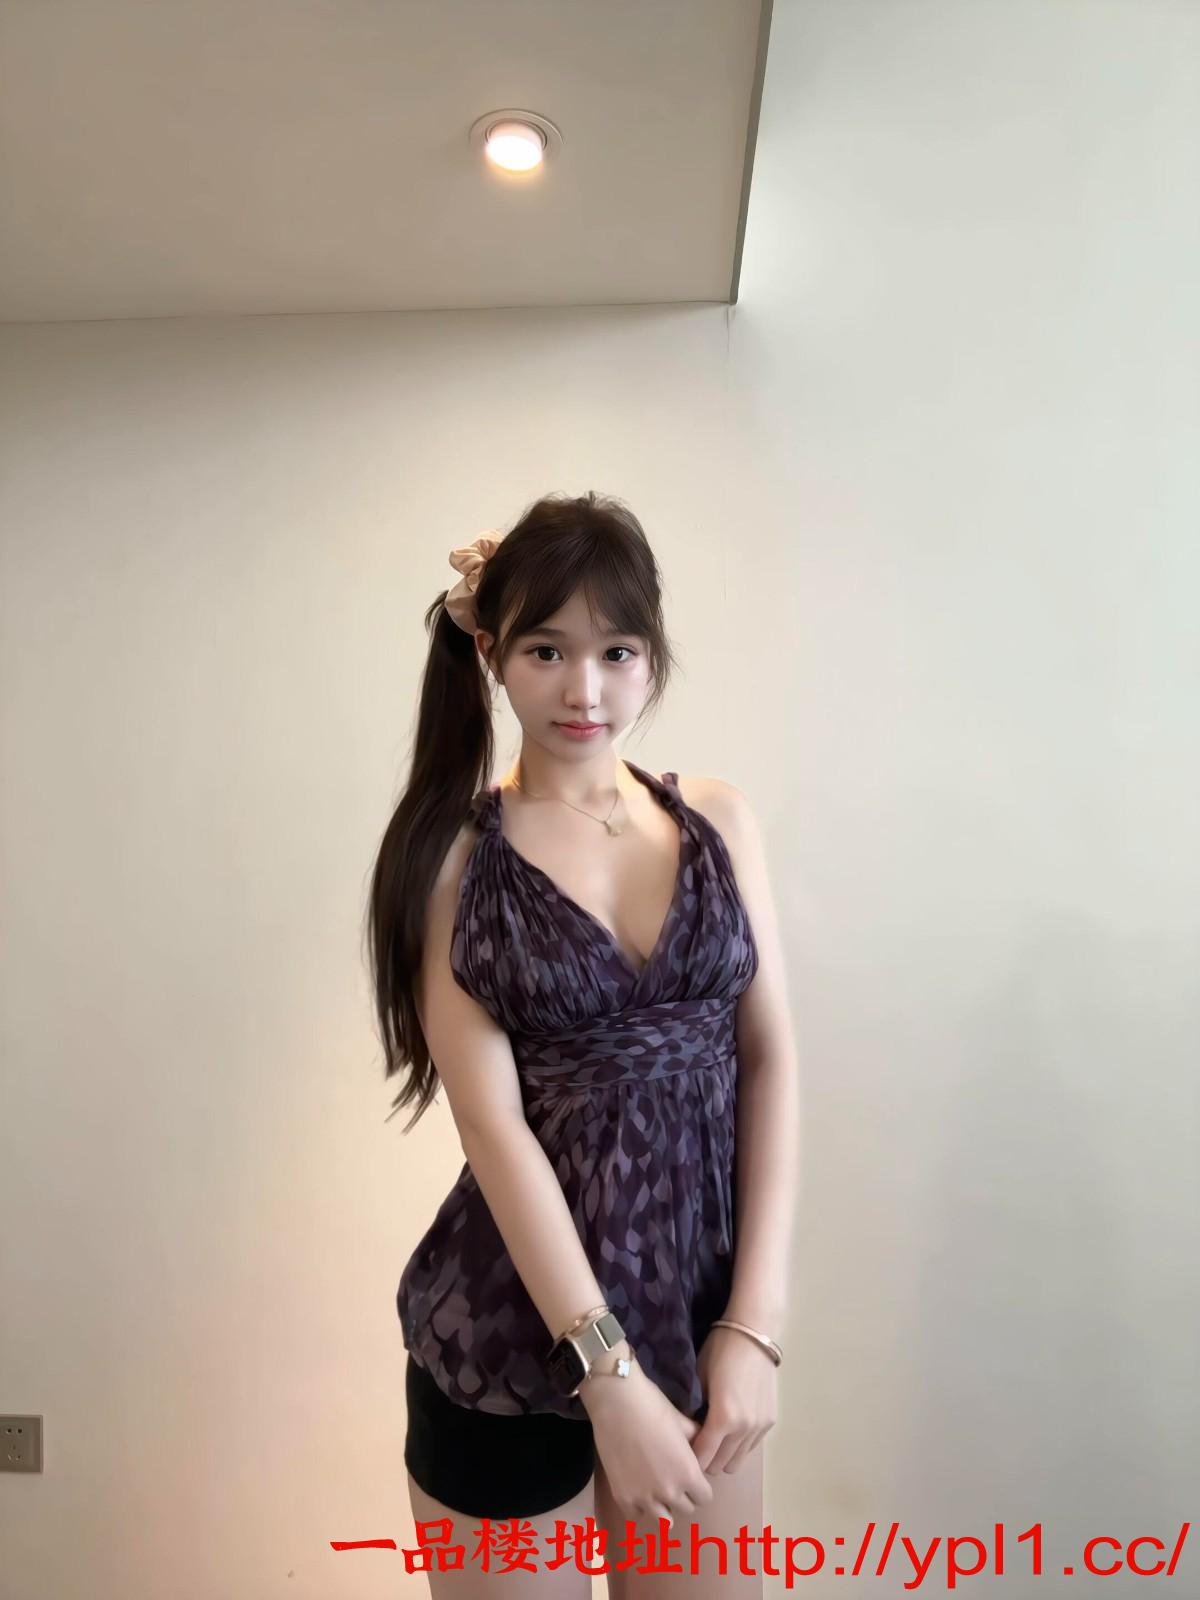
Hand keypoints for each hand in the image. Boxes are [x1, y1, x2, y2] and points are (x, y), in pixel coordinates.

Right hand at [580, 1355, 715, 1526]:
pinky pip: (637, 1516)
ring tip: (656, 1487)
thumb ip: (699, 1443)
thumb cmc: (654, 1406)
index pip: (705, 1498)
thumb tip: (704, 1452)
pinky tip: (638, 1489)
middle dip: (683, 1494)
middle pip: (686, 1509)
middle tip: (673, 1476)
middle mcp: (669, 1492)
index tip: (691, 1473)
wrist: (617, 1402)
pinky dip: (640, 1506)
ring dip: (664, 1505)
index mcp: (689, 1474)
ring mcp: (644, 1498)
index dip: (700, 1485)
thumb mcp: (684, 1423)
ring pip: (664, 1520)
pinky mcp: (622, 1497)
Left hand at [690, 1325, 778, 1475]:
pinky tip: (732, 1427)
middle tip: (697, 1443)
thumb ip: (694, 1409)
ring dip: (724, 1455)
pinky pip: (751, 1447)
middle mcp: (744, 1429)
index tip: (681, 1451)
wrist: (754, 1333)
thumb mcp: (699, 1378)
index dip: (690, 1458)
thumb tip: (688, 1430)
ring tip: (714, 1438)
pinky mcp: (770, 1421)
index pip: (703, 1457)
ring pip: (738, 1461)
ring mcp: (760, 1427)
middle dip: (706, 1459)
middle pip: (721, 1465)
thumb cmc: (720, 1350)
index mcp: (723, 1419)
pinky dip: (739, 1445)